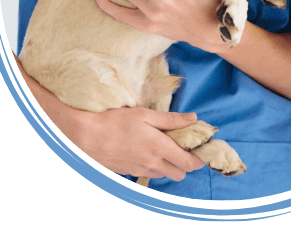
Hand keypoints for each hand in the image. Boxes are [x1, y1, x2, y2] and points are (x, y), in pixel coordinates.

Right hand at [12, 53, 203, 179]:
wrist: (88, 137)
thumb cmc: (116, 121)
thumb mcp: (145, 115)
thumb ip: (171, 119)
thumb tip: (194, 118)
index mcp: (160, 148)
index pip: (188, 162)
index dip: (199, 158)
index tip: (202, 148)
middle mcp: (153, 164)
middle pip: (180, 173)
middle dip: (186, 163)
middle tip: (184, 146)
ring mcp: (141, 170)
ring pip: (166, 175)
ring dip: (171, 165)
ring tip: (166, 147)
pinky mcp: (130, 173)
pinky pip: (151, 174)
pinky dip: (156, 167)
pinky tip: (149, 152)